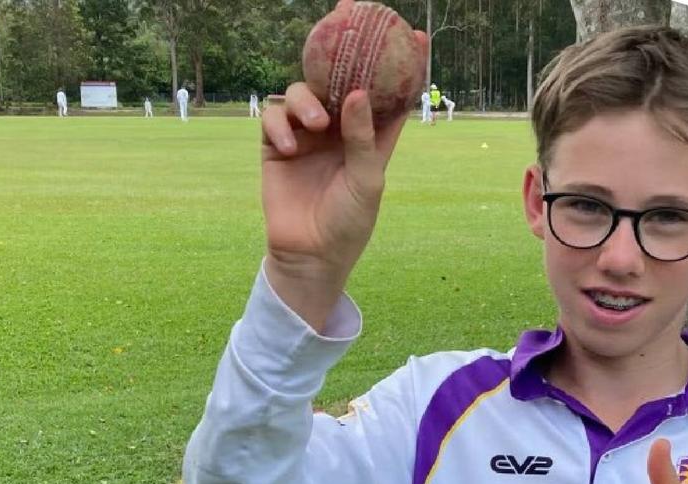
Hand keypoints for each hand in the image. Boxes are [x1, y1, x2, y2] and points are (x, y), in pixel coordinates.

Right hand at [259, 52, 422, 329]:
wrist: (311, 256)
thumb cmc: (349, 222)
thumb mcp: (366, 180)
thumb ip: (363, 137)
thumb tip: (357, 93)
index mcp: (369, 136)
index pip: (387, 94)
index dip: (401, 65)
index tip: (414, 37)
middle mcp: (338, 130)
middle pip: (339, 80)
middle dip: (341, 53)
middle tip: (343, 23)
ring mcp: (306, 136)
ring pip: (302, 93)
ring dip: (307, 100)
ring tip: (317, 124)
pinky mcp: (277, 147)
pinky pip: (274, 118)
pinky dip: (280, 125)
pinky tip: (290, 147)